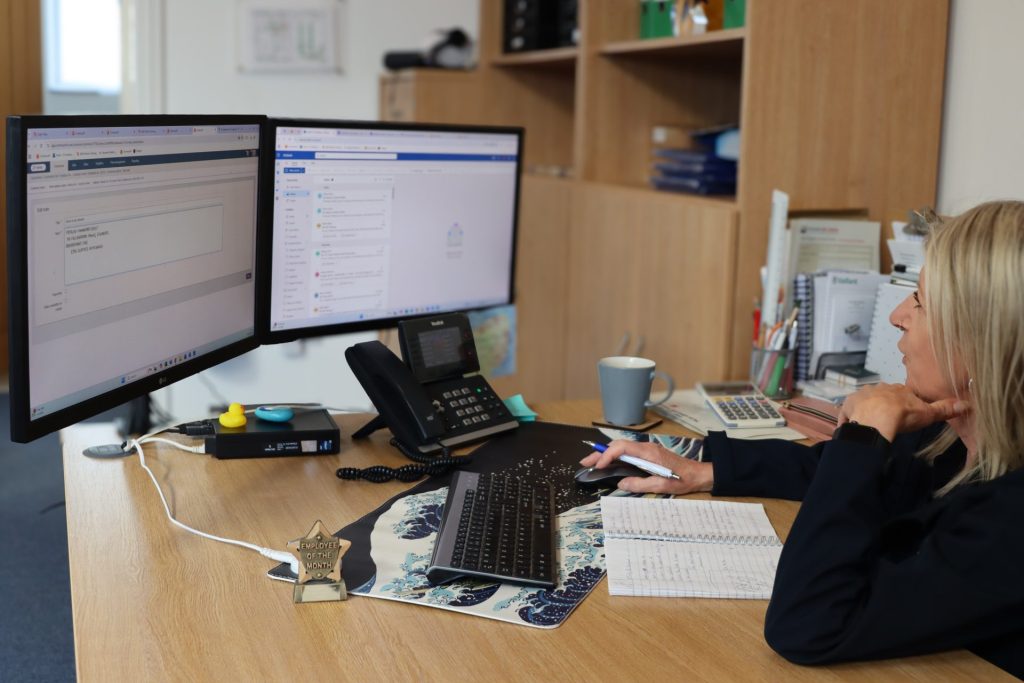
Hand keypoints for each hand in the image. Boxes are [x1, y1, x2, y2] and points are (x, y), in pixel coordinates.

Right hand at [579, 439, 712, 494]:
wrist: (698, 474)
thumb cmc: (682, 479)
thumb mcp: (661, 485)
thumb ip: (639, 484)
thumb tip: (620, 483)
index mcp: (648, 453)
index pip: (622, 448)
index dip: (607, 455)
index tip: (599, 465)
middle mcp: (646, 448)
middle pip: (618, 446)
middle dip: (600, 453)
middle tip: (585, 462)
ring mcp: (646, 450)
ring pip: (621, 447)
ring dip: (606, 454)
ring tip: (593, 462)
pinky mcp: (648, 454)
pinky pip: (627, 451)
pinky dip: (615, 456)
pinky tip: (609, 462)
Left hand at [837, 383, 969, 440]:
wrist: (878, 417)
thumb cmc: (903, 415)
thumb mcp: (928, 413)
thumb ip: (944, 409)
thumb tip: (966, 404)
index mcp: (898, 390)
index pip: (902, 394)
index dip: (903, 403)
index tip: (904, 412)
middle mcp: (879, 388)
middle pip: (882, 396)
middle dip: (884, 405)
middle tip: (888, 419)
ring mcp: (862, 395)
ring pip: (864, 402)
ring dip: (867, 411)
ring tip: (870, 425)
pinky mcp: (849, 405)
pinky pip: (848, 413)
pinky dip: (849, 421)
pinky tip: (852, 430)